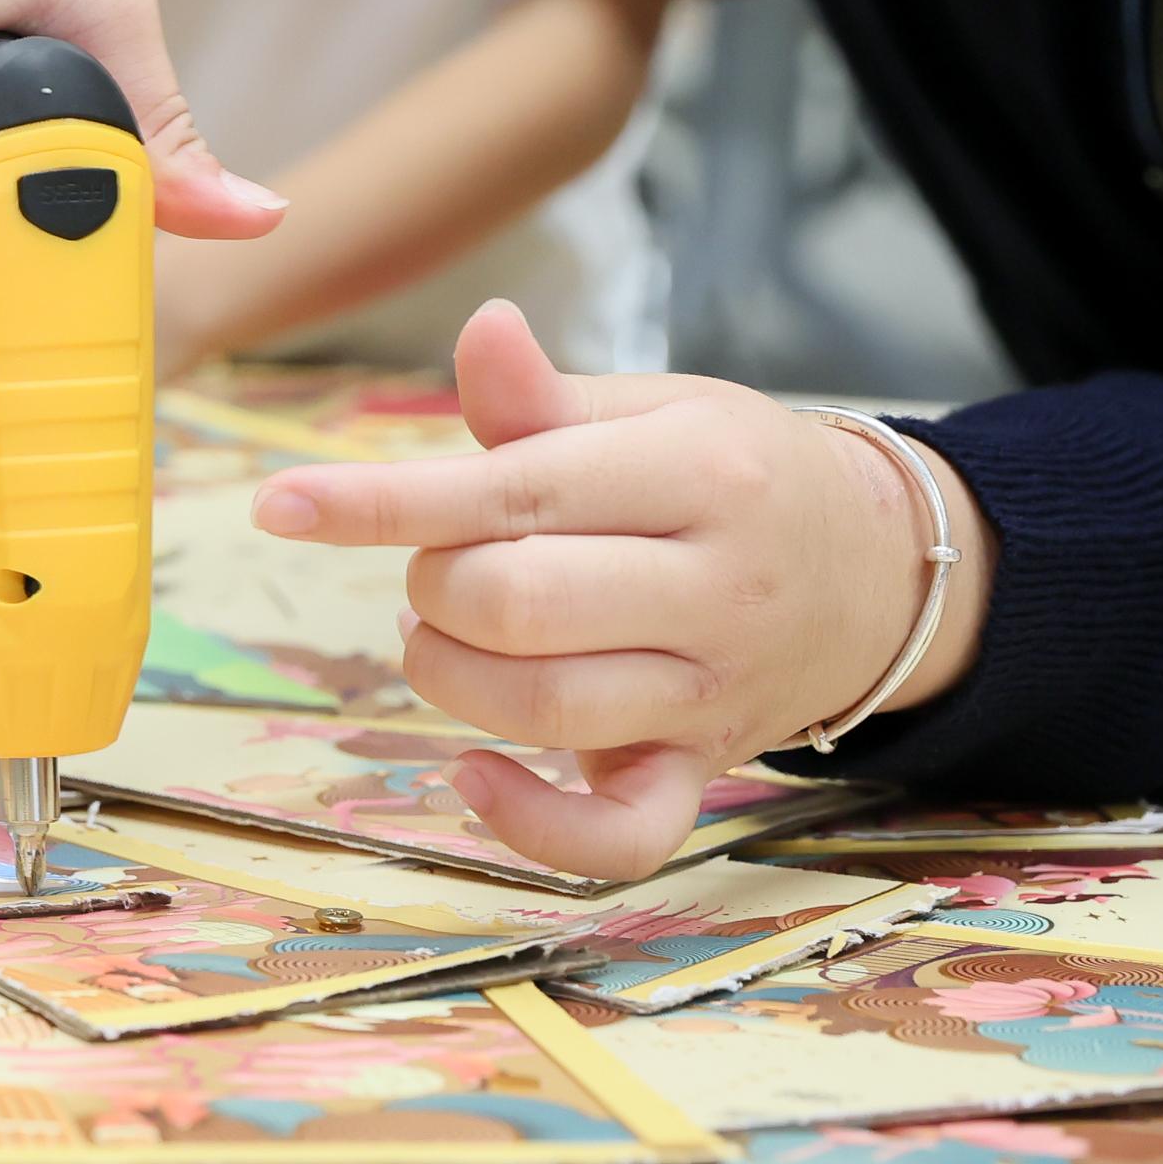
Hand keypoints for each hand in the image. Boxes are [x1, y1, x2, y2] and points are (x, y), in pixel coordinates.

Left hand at [251, 303, 994, 879]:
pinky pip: (619, 836)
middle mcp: (716, 587)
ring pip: (541, 705)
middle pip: (514, 605)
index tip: (282, 503)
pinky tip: (470, 771)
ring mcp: (714, 692)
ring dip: (448, 672)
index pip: (513, 494)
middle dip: (434, 585)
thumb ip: (545, 398)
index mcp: (700, 473)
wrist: (880, 572)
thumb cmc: (730, 476)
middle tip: (442, 567)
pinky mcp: (703, 770)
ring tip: (449, 633)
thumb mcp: (656, 413)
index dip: (381, 503)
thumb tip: (481, 327)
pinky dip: (530, 823)